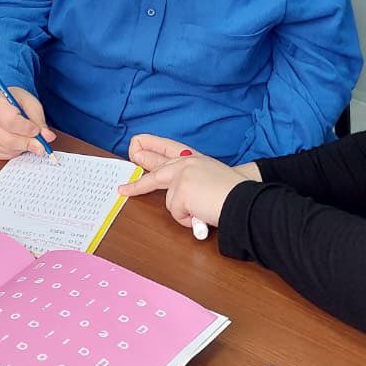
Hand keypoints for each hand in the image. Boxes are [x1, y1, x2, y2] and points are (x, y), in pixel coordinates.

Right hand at [0, 87, 55, 159]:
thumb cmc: (15, 102)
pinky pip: (4, 155)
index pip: (11, 121)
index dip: (26, 129)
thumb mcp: (30, 104)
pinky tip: (19, 143)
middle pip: (9, 140)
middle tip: (42, 146)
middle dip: (28, 144)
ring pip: (8, 150)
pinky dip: (16, 152)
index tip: (37, 131)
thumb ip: (39, 120)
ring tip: (29, 140)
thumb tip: (49, 137)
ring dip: (23, 148)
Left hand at [120, 134, 260, 230]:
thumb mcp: (211, 179)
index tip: (136, 145)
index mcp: (196, 158)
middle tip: (122, 189)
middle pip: (155, 169)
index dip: (152, 146)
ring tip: (202, 211)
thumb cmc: (235, 193)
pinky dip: (189, 220)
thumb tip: (178, 198)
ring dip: (184, 212)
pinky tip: (203, 213)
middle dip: (137, 183)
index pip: (169, 148)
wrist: (244, 200)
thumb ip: (193, 183)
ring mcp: (181, 175)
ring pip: (170, 201)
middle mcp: (186, 163)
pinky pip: (177, 214)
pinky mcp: (179, 191)